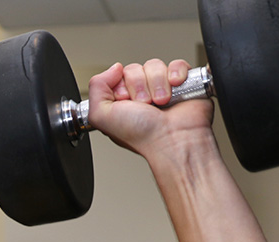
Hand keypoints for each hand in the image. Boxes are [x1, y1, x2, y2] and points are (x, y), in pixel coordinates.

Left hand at [86, 60, 215, 160]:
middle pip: (134, 69)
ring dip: (157, 84)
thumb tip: (114, 68)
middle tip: (144, 105)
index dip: (121, 87)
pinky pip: (177, 64)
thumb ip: (96, 88)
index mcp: (120, 102)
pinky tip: (175, 88)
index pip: (116, 75)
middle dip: (139, 86)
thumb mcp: (101, 116)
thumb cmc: (140, 135)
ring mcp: (161, 88)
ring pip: (154, 65)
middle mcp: (140, 94)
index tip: (125, 102)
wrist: (172, 139)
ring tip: (160, 104)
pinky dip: (176, 73)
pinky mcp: (182, 84)